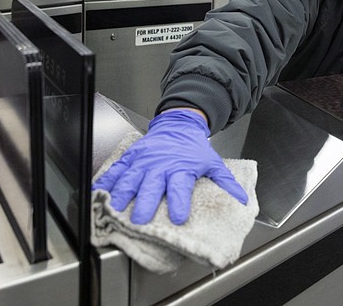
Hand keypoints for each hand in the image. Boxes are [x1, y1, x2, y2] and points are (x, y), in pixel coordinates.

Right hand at [92, 109, 247, 224]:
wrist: (178, 123)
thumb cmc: (193, 147)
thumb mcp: (212, 162)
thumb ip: (226, 182)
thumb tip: (243, 200)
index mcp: (181, 169)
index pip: (181, 188)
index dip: (180, 203)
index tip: (179, 218)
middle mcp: (161, 166)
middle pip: (152, 186)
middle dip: (146, 203)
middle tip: (139, 219)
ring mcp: (144, 161)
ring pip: (131, 178)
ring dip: (122, 194)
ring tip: (114, 208)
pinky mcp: (132, 157)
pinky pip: (118, 169)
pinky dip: (107, 180)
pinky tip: (99, 191)